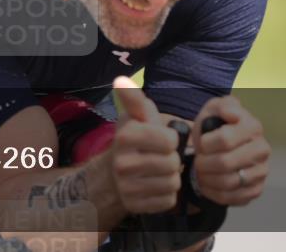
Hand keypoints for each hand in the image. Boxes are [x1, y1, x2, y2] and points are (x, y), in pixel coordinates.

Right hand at [110, 76, 181, 213]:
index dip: (171, 139)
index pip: (170, 140)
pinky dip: (167, 194)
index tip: (163, 139)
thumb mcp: (137, 116)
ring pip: (172, 183)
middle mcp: (122, 162)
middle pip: (172, 164)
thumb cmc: (135, 139)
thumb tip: (120, 79)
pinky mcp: (135, 205)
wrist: (113, 174)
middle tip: (160, 157)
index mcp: (126, 136)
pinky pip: (168, 200)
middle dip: (172, 160)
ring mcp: (127, 187)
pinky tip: (155, 185)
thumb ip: (135, 98)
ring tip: (158, 171)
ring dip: (171, 177)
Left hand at [193, 96, 269, 205]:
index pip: (225, 139)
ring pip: (228, 182)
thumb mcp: (214, 108)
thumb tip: (231, 114)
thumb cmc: (215, 125)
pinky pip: (233, 198)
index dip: (206, 143)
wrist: (219, 146)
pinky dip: (214, 192)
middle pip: (226, 163)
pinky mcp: (256, 190)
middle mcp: (262, 149)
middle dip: (204, 163)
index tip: (201, 142)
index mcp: (253, 127)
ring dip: (207, 179)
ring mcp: (261, 171)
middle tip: (197, 161)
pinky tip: (207, 184)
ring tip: (200, 172)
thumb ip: (223, 105)